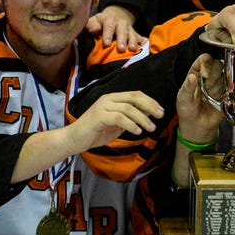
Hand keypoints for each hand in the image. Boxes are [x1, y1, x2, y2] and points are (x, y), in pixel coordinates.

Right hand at [13, 91, 163, 182]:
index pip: (136, 94)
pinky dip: (131, 124)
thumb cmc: (96, 132)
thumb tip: (149, 113)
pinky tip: (137, 132)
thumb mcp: (118, 124)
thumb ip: (131, 117)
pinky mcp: (98, 116)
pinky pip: (119, 118)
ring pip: (128, 108)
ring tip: (151, 128)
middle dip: (150, 106)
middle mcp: (108, 99)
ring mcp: (102, 106)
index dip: (150, 101)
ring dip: (143, 118)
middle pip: (134, 97)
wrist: (73, 140)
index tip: (161, 111)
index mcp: (114, 98)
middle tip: (160, 116)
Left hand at [86, 5, 146, 51]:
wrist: (113, 18)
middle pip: (123, 31)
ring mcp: (130, 29)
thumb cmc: (100, 24)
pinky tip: (146, 47)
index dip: (108, 34)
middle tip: (121, 49)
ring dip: (133, 42)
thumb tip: (96, 30)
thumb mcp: (93, 21)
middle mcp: (121, 23)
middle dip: (122, 40)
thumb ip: (91, 25)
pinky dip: (144, 42)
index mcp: (110, 19)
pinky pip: (142, 38)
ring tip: (132, 49)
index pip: (109, 26)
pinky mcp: (136, 35)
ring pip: (133, 35)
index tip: (106, 44)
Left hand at [174, 54, 224, 186]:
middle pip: (218, 64)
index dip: (205, 62)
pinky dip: (226, 92)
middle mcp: (209, 76)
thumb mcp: (183, 99)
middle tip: (206, 87)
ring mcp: (220, 84)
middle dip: (212, 75)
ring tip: (210, 97)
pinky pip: (232, 88)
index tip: (204, 73)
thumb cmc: (187, 111)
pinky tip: (219, 100)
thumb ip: (187, 87)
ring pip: (225, 75)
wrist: (198, 127)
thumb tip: (192, 76)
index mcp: (196, 74)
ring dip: (217, 86)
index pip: (204, 59)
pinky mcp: (228, 94)